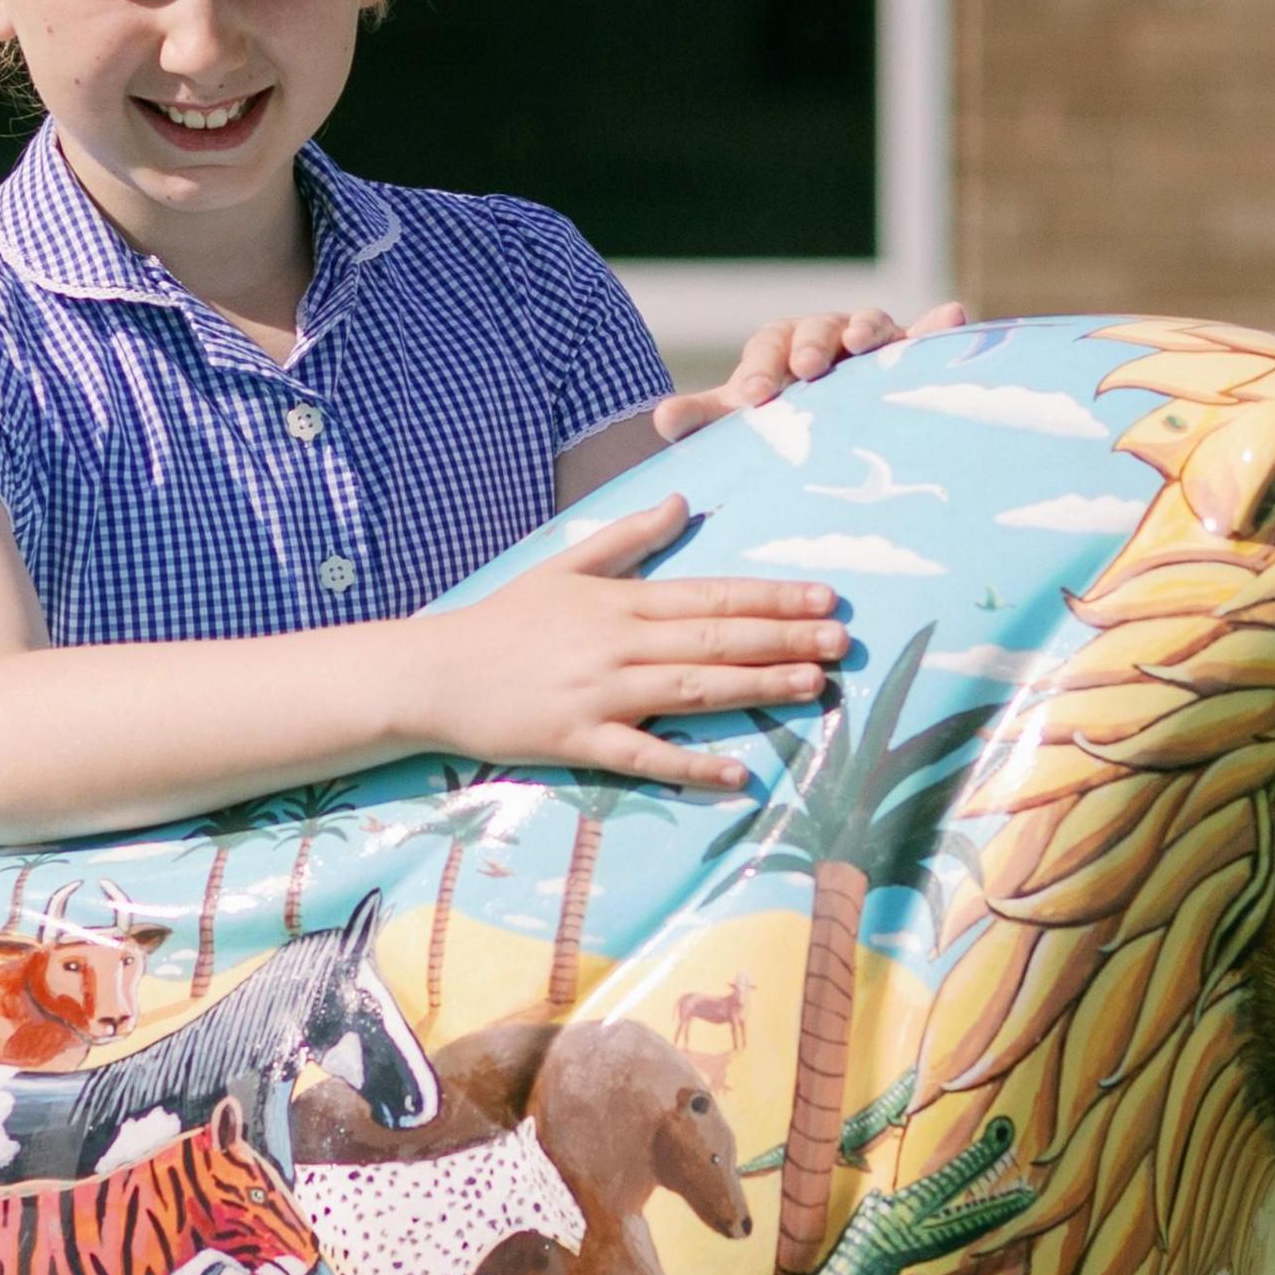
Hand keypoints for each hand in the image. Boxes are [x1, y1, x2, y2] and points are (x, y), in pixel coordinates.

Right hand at [401, 494, 848, 788]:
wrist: (434, 674)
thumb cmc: (501, 621)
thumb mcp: (562, 565)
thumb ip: (626, 538)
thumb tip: (681, 502)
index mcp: (619, 602)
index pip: (710, 595)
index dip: (771, 598)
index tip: (825, 597)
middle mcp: (618, 644)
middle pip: (714, 639)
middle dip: (782, 639)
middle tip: (840, 641)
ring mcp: (600, 694)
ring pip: (692, 690)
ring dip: (755, 688)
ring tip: (812, 688)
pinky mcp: (578, 740)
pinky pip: (644, 756)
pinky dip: (689, 765)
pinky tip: (736, 773)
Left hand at [650, 302, 970, 442]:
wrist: (824, 434)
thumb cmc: (778, 424)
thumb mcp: (739, 425)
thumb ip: (703, 420)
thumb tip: (660, 418)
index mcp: (783, 348)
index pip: (770, 346)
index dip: (762, 368)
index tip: (754, 399)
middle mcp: (828, 339)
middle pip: (820, 328)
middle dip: (812, 344)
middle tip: (805, 369)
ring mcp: (872, 347)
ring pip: (871, 325)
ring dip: (866, 328)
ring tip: (861, 341)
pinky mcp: (913, 359)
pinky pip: (927, 339)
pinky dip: (939, 325)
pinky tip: (954, 314)